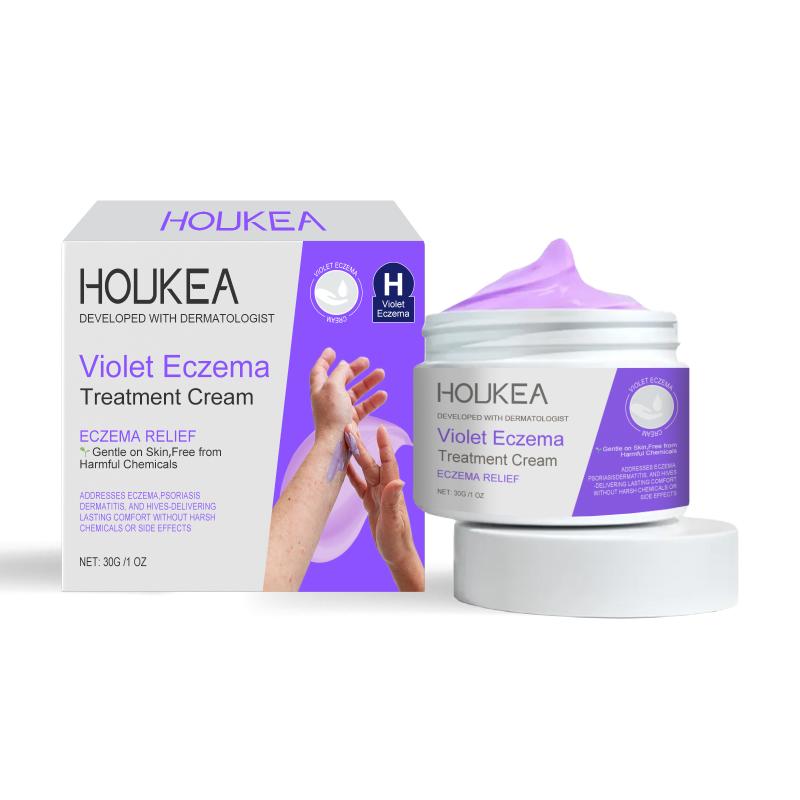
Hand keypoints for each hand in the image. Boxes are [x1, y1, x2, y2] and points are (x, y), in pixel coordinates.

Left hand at [309, 348, 386, 443]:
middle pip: (341, 379)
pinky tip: (383, 395)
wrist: (336, 444)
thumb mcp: (333, 387)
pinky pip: (364, 407)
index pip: (319, 370)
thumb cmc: (331, 416)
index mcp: (320, 389)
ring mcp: (340, 410)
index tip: (332, 351)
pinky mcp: (351, 420)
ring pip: (356, 392)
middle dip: (353, 369)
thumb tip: (343, 365)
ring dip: (368, 382)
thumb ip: (339, 373)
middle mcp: (329, 399)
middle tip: (366, 362)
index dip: (325, 360)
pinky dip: (373, 400)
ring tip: (381, 373)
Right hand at [346, 425, 423, 590]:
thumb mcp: (394, 522)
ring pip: (365, 470)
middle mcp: (384, 489)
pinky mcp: (371, 503)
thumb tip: (398, 481)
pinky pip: (359, 485)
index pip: (387, 464)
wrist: (397, 555)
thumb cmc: (398, 541)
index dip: (384, 447)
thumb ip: (393, 501)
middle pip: (371, 463)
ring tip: (346, 439)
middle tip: (350, 428)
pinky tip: (345, 465)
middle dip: (362, 445)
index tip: (380, 429)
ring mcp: (377, 495)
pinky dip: (352, 474)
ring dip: (356, 455)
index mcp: (391, 491)